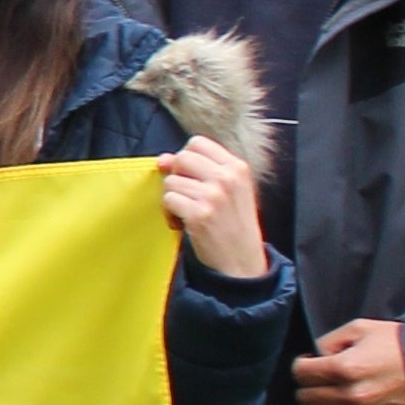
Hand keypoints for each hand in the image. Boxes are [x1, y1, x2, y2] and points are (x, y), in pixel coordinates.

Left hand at [157, 137, 269, 281]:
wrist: (242, 261)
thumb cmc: (232, 224)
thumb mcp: (227, 191)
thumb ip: (197, 170)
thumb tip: (162, 159)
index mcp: (237, 167)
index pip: (198, 142)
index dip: (186, 158)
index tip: (190, 177)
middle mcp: (227, 177)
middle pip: (182, 158)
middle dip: (176, 177)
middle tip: (186, 196)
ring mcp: (214, 195)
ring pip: (171, 181)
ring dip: (171, 199)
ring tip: (186, 214)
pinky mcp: (199, 214)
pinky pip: (168, 200)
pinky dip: (169, 214)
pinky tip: (182, 224)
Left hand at [296, 317, 404, 404]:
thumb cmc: (397, 344)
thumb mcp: (361, 328)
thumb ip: (329, 340)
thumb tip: (315, 357)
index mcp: (346, 367)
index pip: (301, 373)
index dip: (302, 365)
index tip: (311, 363)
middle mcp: (351, 394)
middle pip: (305, 396)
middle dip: (308, 385)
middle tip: (321, 380)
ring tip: (327, 399)